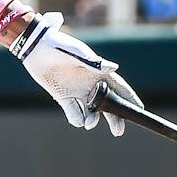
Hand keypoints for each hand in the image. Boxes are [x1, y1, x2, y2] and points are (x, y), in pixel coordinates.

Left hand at [10, 11, 131, 135]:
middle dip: (115, 118)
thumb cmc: (60, 46)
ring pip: (91, 112)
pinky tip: (78, 119)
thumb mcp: (78, 54)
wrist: (36, 48)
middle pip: (109, 105)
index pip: (120, 88)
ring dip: (93, 120)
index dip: (130, 99)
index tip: (140, 110)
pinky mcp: (64, 98)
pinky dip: (77, 118)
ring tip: (90, 123)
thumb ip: (95, 63)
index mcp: (99, 72)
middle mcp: (91, 85)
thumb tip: (114, 68)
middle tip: (118, 131)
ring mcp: (78, 93)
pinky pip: (74, 113)